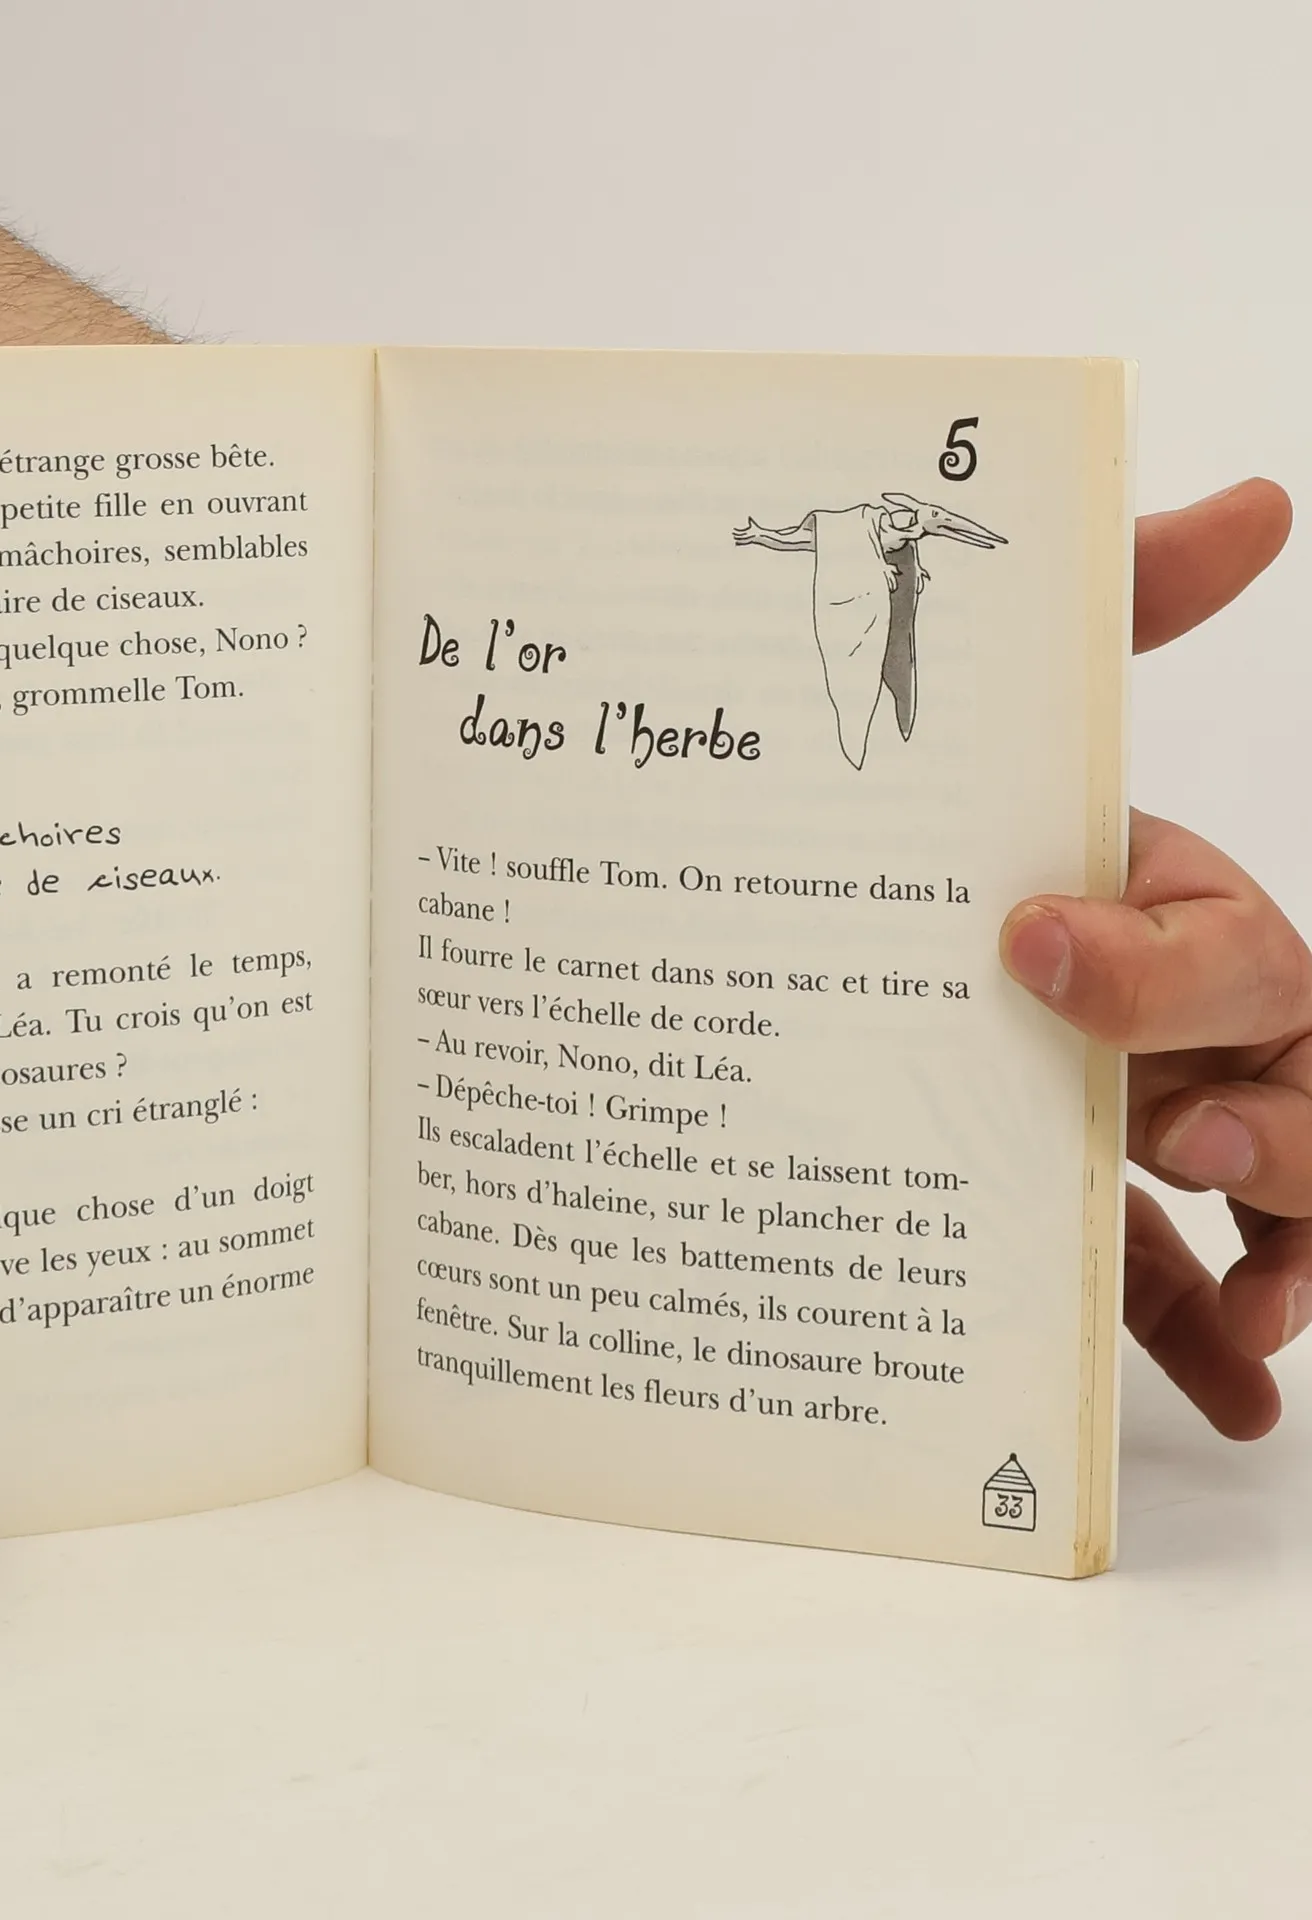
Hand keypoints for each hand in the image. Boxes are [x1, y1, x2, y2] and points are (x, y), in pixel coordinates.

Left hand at [1000, 479, 1296, 1437]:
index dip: (1167, 964)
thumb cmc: (937, 828)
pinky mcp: (1088, 1214)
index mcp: (1158, 905)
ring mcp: (1147, 1118)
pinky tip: (1229, 1389)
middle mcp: (1174, 1014)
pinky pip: (1162, 1279)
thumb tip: (1256, 501)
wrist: (806, 923)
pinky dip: (1206, 1332)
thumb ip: (1115, 609)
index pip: (1236, 943)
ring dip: (1286, 1234)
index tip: (1026, 951)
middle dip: (1281, 1122)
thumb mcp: (1008, 722)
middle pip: (1292, 1079)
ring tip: (1260, 1304)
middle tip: (1185, 1143)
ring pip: (1269, 1187)